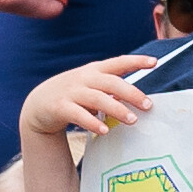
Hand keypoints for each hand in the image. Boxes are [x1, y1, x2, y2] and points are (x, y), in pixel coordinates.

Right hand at [21, 53, 158, 141]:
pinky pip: (79, 115)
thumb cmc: (74, 93)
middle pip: (112, 83)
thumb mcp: (91, 85)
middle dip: (131, 93)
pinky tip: (104, 130)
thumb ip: (111, 90)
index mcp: (95, 70)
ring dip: (117, 110)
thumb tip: (137, 101)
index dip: (136, 61)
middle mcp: (84, 78)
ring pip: (98, 99)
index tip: (154, 62)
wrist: (38, 103)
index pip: (118, 62)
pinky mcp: (60, 107)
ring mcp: (71, 92)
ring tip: (132, 120)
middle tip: (148, 105)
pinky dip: (93, 123)